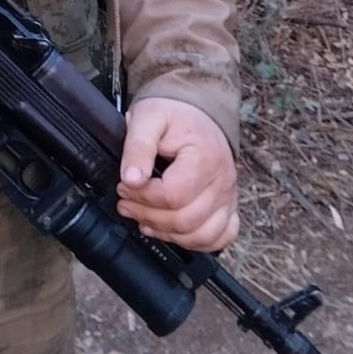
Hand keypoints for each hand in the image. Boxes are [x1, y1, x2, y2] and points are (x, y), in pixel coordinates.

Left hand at [115, 97, 238, 251]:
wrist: (195, 111)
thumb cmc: (173, 114)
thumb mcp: (147, 118)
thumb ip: (138, 147)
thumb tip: (131, 179)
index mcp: (205, 158)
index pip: (173, 195)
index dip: (143, 196)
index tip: (123, 186)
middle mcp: (222, 181)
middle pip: (186, 220)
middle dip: (149, 216)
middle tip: (126, 203)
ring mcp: (228, 197)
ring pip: (202, 235)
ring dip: (167, 233)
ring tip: (143, 218)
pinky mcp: (228, 206)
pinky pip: (219, 237)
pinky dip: (195, 242)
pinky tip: (171, 231)